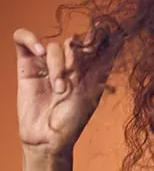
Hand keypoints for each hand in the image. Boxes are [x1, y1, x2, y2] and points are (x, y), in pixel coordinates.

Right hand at [14, 28, 111, 156]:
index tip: (104, 33)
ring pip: (55, 46)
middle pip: (75, 42)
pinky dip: (31, 40)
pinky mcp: (26, 64)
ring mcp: (47, 63)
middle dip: (77, 56)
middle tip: (74, 76)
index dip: (99, 37)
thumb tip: (113, 41)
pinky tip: (40, 51)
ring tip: (59, 88)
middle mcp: (69, 64)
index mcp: (89, 70)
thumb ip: (97, 67)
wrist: (48, 138)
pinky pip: (23, 38)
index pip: (95, 44)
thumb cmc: (73, 120)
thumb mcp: (90, 92)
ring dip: (58, 65)